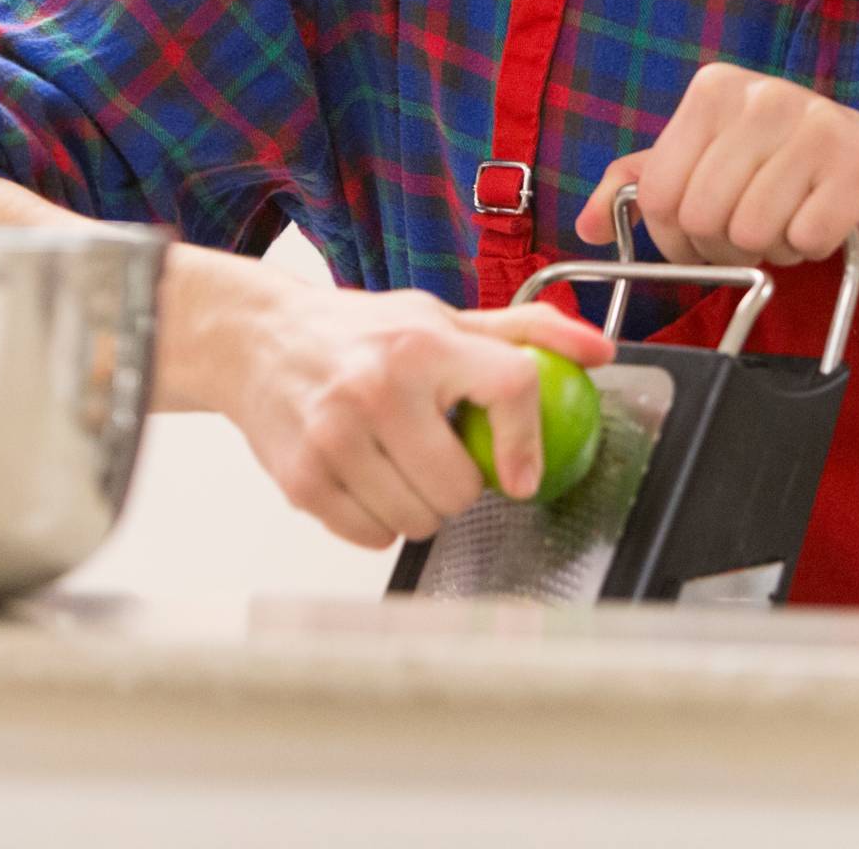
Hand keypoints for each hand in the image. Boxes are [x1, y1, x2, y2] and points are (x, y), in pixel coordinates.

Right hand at [225, 280, 616, 548]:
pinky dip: (379, 521)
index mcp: (421, 344)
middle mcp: (376, 389)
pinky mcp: (303, 480)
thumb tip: (601, 353)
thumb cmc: (358, 333)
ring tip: (398, 464)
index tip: (522, 475)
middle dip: (461, 484)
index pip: (510, 389)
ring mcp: (335, 439)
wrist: (257, 340)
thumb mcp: (441, 320)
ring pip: (420, 521)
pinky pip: (374, 537)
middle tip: (438, 455)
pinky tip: (366, 480)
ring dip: (420, 507)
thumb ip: (525, 334)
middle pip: (461, 487)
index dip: (526, 442)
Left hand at [570, 62, 858, 279]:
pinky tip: (826, 224)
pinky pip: (802, 238)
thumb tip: (587, 224)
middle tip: (757, 233)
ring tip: (793, 219)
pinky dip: (809, 249)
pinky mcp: (858, 167)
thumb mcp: (716, 164)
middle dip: (724, 246)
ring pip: (749, 231)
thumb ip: (647, 183)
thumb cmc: (799, 176)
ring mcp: (815, 125)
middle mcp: (762, 95)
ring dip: (770, 248)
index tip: (705, 233)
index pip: (660, 192)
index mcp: (715, 89)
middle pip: (701, 216)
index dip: (676, 236)